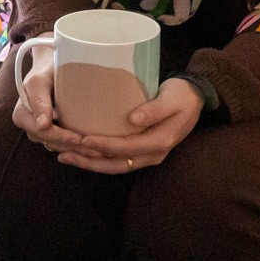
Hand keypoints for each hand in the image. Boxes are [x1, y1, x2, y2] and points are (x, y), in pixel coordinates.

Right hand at [8, 43, 108, 154]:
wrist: (52, 65)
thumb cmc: (46, 70)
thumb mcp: (39, 82)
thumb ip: (39, 101)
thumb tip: (42, 125)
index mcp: (21, 116)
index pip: (43, 133)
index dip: (61, 138)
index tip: (80, 139)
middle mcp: (29, 127)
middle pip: (51, 143)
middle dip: (73, 148)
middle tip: (96, 150)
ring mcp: (40, 131)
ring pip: (58, 146)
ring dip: (77, 150)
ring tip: (98, 151)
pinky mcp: (52, 131)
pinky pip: (63, 143)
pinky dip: (77, 146)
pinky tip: (94, 147)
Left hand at [52, 79, 204, 175]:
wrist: (196, 99)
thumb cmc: (182, 95)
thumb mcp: (172, 99)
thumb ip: (154, 110)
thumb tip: (133, 120)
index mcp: (159, 142)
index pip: (126, 148)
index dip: (103, 146)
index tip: (82, 140)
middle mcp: (152, 154)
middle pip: (116, 164)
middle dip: (89, 161)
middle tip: (64, 154)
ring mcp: (147, 155)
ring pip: (114, 165)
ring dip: (90, 163)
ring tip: (65, 156)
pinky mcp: (141, 150)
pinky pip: (118, 159)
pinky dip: (99, 158)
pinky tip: (82, 150)